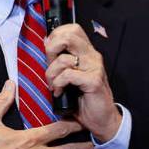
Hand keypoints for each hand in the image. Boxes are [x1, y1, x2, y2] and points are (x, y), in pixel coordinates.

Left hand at [45, 24, 120, 141]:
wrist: (102, 119)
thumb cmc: (83, 98)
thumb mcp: (70, 75)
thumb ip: (61, 59)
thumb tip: (45, 43)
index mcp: (86, 52)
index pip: (72, 29)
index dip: (56, 35)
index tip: (49, 52)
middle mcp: (92, 56)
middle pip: (67, 37)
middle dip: (51, 50)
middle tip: (49, 66)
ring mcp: (94, 67)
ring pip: (64, 59)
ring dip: (51, 73)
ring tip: (53, 84)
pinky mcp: (93, 81)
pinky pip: (67, 75)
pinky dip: (59, 84)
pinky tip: (60, 92)